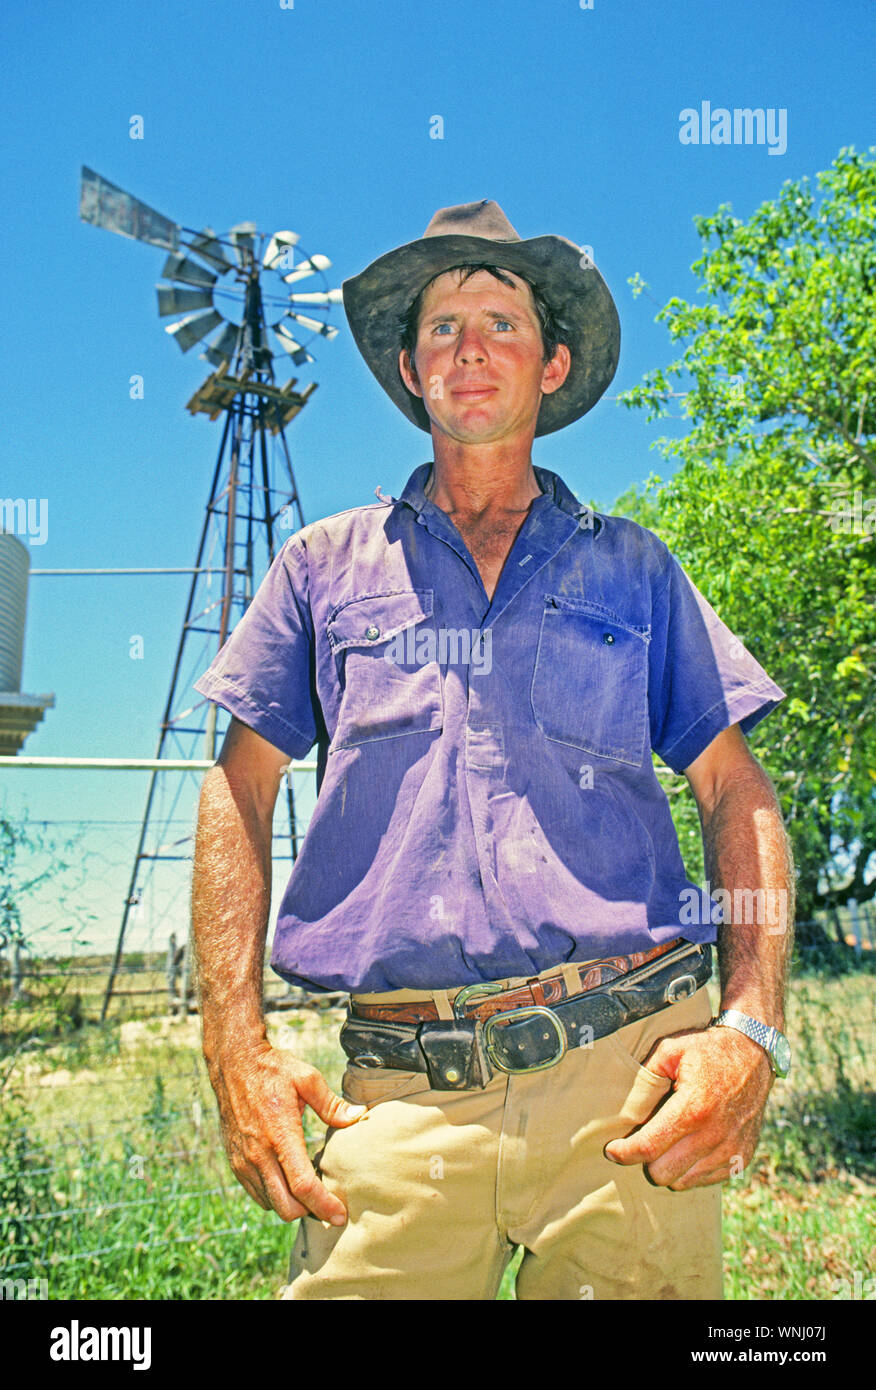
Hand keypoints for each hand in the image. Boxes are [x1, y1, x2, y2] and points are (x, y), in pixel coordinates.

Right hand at [206, 1040, 365, 1222]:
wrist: (233, 1064)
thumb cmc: (272, 1069)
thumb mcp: (306, 1078)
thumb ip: (332, 1104)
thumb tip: (358, 1117)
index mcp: (280, 1134)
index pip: (303, 1186)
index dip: (324, 1206)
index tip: (340, 1216)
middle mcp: (258, 1154)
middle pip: (286, 1208)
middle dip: (310, 1212)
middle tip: (329, 1204)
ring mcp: (244, 1161)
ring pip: (270, 1204)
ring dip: (292, 1205)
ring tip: (311, 1190)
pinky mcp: (235, 1162)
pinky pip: (257, 1194)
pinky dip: (275, 1196)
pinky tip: (289, 1180)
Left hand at [603, 1024, 772, 1189]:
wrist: (754, 1053)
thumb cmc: (707, 1050)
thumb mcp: (670, 1050)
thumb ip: (645, 1078)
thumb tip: (624, 1109)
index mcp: (693, 1108)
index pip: (648, 1147)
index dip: (624, 1153)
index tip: (611, 1150)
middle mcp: (714, 1135)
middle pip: (663, 1173)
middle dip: (647, 1159)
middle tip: (646, 1139)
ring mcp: (731, 1150)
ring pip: (683, 1182)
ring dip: (670, 1166)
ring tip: (669, 1140)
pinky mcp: (742, 1158)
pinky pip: (705, 1180)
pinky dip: (692, 1168)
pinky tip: (690, 1145)